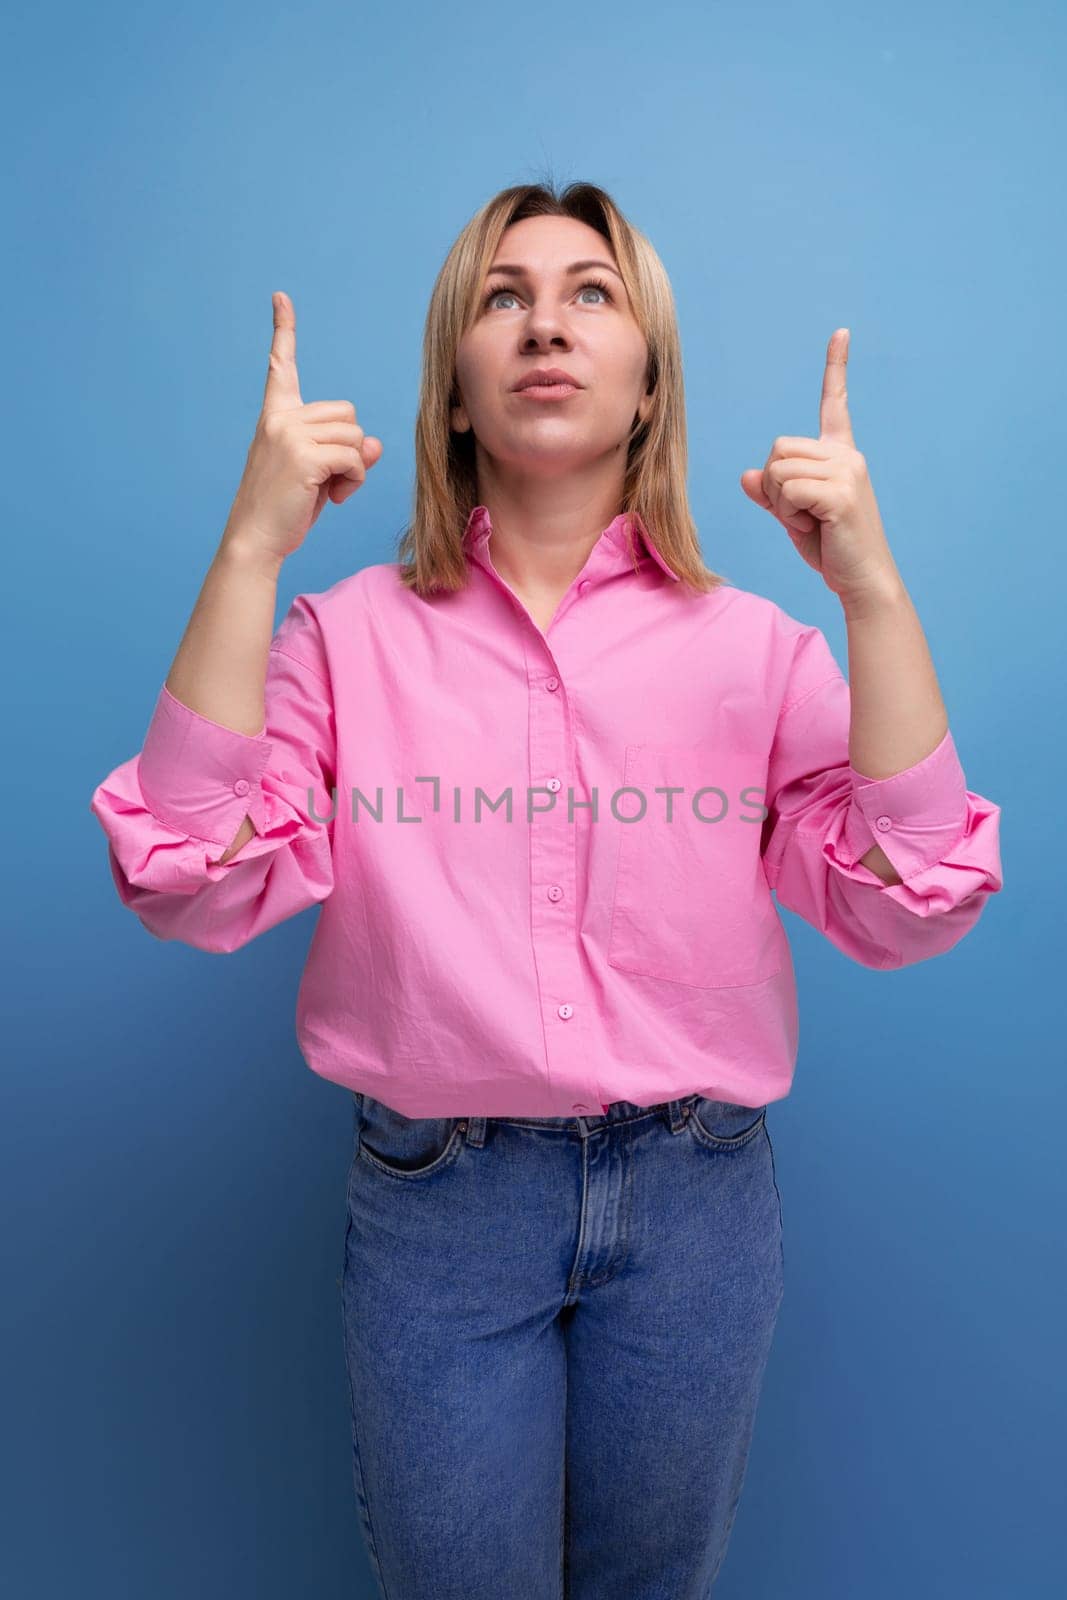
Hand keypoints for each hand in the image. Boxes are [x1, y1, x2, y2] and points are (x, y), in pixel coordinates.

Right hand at [223, 291, 383, 566]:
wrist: (255, 540)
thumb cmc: (285, 509)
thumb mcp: (320, 475)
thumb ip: (346, 452)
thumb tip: (375, 443)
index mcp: (276, 416)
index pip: (282, 365)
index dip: (284, 330)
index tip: (281, 297)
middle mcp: (280, 417)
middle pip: (346, 412)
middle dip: (351, 447)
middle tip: (332, 479)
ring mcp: (289, 434)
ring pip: (354, 434)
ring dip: (355, 467)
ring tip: (332, 490)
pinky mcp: (303, 455)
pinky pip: (354, 456)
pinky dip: (355, 479)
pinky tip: (336, 497)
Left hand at [739, 329, 900, 605]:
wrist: (861, 580)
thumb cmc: (831, 548)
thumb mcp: (793, 516)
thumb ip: (772, 493)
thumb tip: (748, 475)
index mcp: (840, 454)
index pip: (835, 403)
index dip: (836, 368)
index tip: (841, 332)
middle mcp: (846, 455)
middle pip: (777, 448)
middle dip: (774, 485)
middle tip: (799, 513)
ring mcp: (847, 470)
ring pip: (777, 469)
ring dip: (780, 503)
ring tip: (809, 521)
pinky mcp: (840, 492)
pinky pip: (787, 490)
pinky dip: (788, 513)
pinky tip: (815, 526)